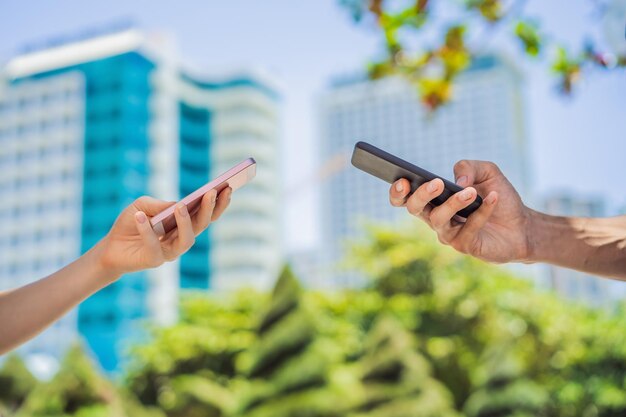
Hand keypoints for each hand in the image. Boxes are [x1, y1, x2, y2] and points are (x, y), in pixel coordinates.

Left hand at [95, 188, 231, 280]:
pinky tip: (140, 216)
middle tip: (213, 193)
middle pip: (202, 225)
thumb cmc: (131, 223)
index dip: (219, 202)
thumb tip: (177, 205)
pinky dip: (146, 230)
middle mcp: (182, 237)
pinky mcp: (155, 260)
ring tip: (181, 206)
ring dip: (186, 222)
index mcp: (184, 223)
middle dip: (209, 209)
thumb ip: (160, 204)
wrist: (111, 246)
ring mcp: (171, 251)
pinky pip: (154, 244)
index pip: (206, 214)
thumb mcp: (142, 205)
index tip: (228, 187)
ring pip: (187, 239)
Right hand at [389, 160, 531, 263]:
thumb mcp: (487, 172)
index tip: (402, 180)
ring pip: (439, 219)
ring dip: (453, 203)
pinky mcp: (465, 246)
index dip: (397, 192)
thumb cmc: (497, 197)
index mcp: (434, 201)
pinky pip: (468, 229)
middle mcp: (436, 219)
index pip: (406, 199)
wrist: (522, 225)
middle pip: (415, 209)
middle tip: (436, 184)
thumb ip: (469, 167)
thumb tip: (458, 181)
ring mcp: (449, 234)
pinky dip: (481, 212)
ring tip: (470, 192)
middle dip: (421, 195)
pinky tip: (494, 198)